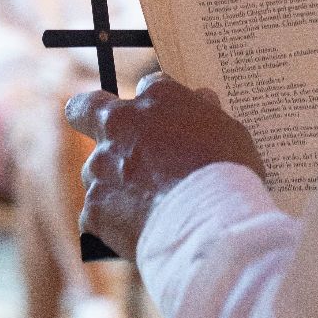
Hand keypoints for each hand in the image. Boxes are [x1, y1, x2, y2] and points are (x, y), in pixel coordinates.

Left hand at [66, 74, 265, 260]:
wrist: (208, 224)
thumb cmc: (227, 176)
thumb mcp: (230, 133)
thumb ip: (209, 114)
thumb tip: (204, 100)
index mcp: (157, 99)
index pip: (149, 87)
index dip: (157, 105)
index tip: (165, 120)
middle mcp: (120, 125)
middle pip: (87, 110)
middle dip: (88, 116)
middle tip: (108, 136)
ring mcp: (101, 166)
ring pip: (95, 169)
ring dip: (113, 181)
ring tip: (145, 206)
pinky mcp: (93, 207)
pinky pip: (96, 213)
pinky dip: (112, 221)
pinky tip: (137, 231)